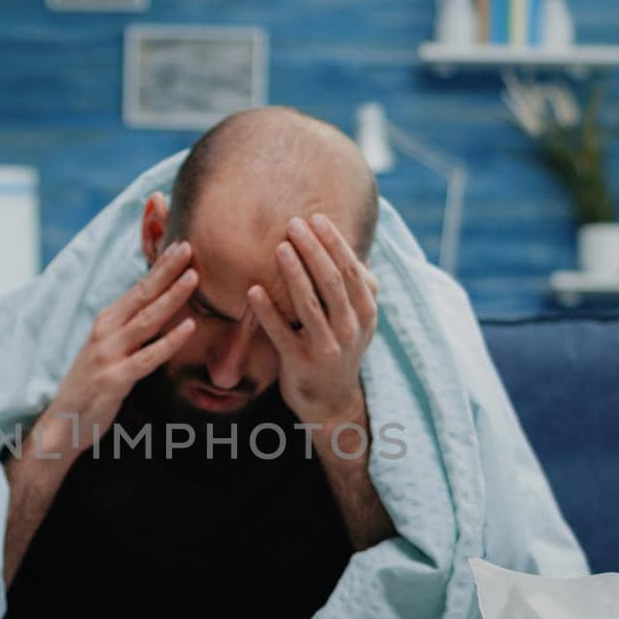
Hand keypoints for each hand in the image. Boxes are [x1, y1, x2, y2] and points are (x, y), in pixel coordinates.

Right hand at [35, 241, 198, 460]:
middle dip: (166, 270)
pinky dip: (169, 342)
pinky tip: (189, 328)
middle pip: (141, 296)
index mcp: (105, 323)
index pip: (137, 289)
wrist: (61, 425)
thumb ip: (128, 330)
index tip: (180, 245)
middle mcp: (104, 333)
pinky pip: (148, 358)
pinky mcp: (114, 379)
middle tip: (189, 246)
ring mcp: (108, 355)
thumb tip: (156, 310)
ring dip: (171, 297)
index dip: (159, 267)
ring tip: (194, 278)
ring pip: (146, 320)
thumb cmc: (89, 387)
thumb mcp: (106, 351)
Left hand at [246, 214, 378, 438]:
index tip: (315, 219)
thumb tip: (353, 246)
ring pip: (310, 305)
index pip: (351, 270)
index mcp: (366, 312)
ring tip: (279, 248)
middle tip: (293, 224)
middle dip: (313, 250)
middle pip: (332, 282)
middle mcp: (351, 329)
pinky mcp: (301, 364)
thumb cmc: (340, 347)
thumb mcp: (358, 318)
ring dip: (294, 274)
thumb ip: (357, 286)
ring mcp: (327, 348)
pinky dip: (267, 312)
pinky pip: (282, 334)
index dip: (334, 243)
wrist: (331, 400)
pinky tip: (252, 290)